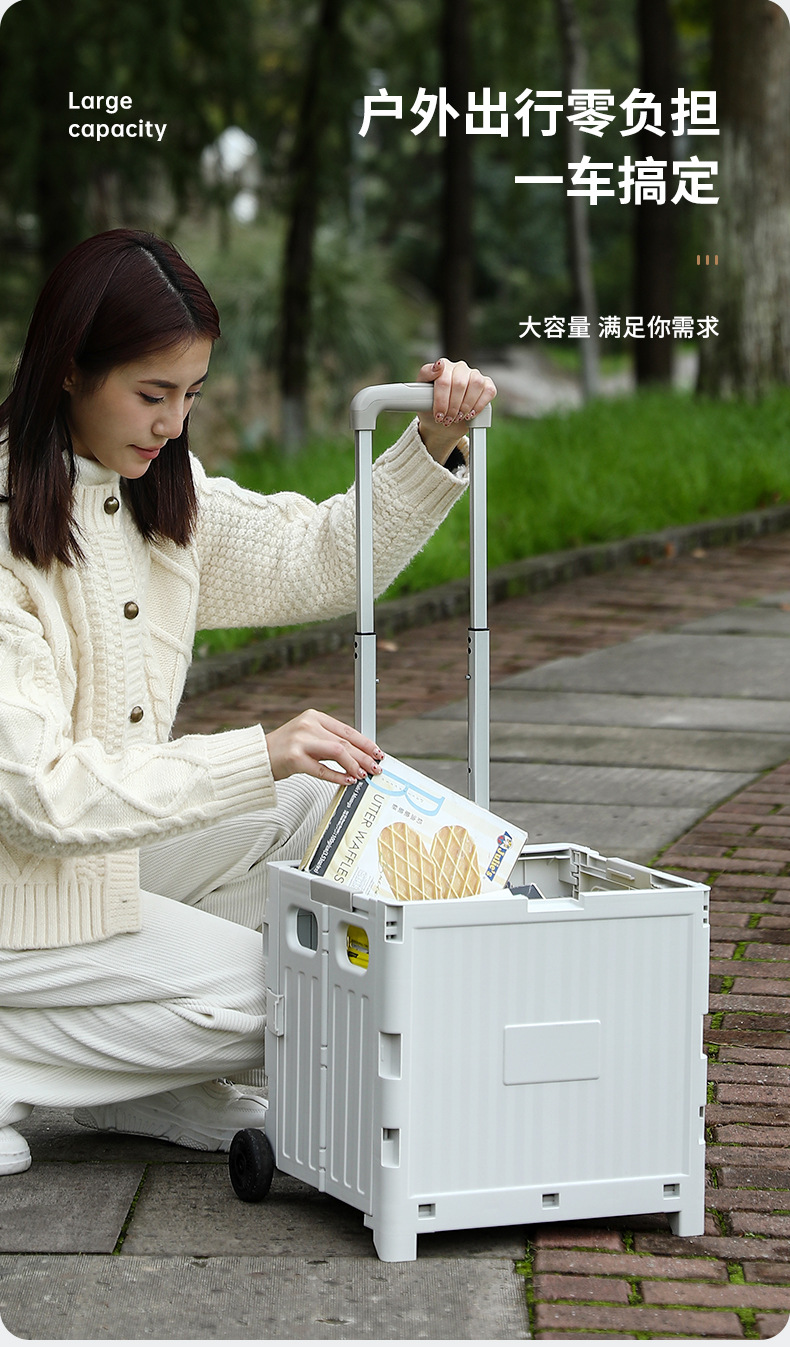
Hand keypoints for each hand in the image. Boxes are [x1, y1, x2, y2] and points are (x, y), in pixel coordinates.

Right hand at [266, 709, 382, 785]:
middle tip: (375, 767)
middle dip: (364, 756)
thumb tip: (356, 756)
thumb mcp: (307, 737)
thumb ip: (329, 742)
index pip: (347, 730)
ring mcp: (301, 741)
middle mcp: (308, 725)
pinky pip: (322, 769)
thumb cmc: (283, 749)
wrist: (257, 757)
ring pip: (338, 751)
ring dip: (354, 765)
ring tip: (364, 775)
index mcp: (314, 717)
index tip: (376, 752)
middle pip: (345, 742)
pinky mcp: (295, 758)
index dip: (365, 742)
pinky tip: (348, 781)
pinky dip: (338, 776)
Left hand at [416, 358, 496, 463]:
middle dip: (452, 406)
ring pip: (476, 384)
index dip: (441, 400)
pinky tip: (470, 414)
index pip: (444, 379)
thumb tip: (438, 366)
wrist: (442, 422)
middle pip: (459, 383)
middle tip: (447, 419)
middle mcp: (460, 368)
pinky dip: (480, 405)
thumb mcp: (419, 393)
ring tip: (458, 417)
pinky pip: (488, 391)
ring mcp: (475, 375)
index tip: (438, 414)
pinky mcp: (487, 385)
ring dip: (466, 405)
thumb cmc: (430, 407)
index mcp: (444, 366)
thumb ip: (425, 375)